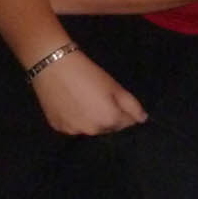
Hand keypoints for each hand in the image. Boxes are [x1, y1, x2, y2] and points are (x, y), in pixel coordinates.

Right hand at [31, 49, 147, 134]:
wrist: (54, 67)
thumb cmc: (89, 75)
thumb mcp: (116, 87)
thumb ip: (133, 106)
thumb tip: (143, 120)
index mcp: (109, 121)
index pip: (127, 124)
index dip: (126, 113)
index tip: (119, 101)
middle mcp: (92, 131)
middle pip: (108, 128)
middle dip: (109, 117)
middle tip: (101, 99)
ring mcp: (72, 131)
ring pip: (90, 129)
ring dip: (93, 120)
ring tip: (86, 101)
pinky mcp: (57, 127)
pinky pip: (73, 127)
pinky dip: (76, 120)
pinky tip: (72, 105)